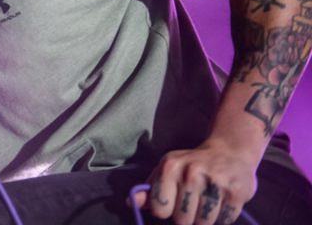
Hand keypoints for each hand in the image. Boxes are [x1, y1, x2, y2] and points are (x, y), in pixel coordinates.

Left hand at [133, 140, 257, 224]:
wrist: (229, 150)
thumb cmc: (191, 165)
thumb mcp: (167, 170)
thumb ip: (149, 189)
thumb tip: (130, 202)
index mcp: (170, 167)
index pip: (160, 208)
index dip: (165, 212)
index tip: (171, 205)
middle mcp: (192, 173)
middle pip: (182, 220)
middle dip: (186, 218)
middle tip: (192, 204)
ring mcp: (216, 183)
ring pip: (203, 223)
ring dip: (204, 219)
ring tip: (207, 203)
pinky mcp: (237, 193)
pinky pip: (224, 221)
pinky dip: (222, 218)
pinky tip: (221, 202)